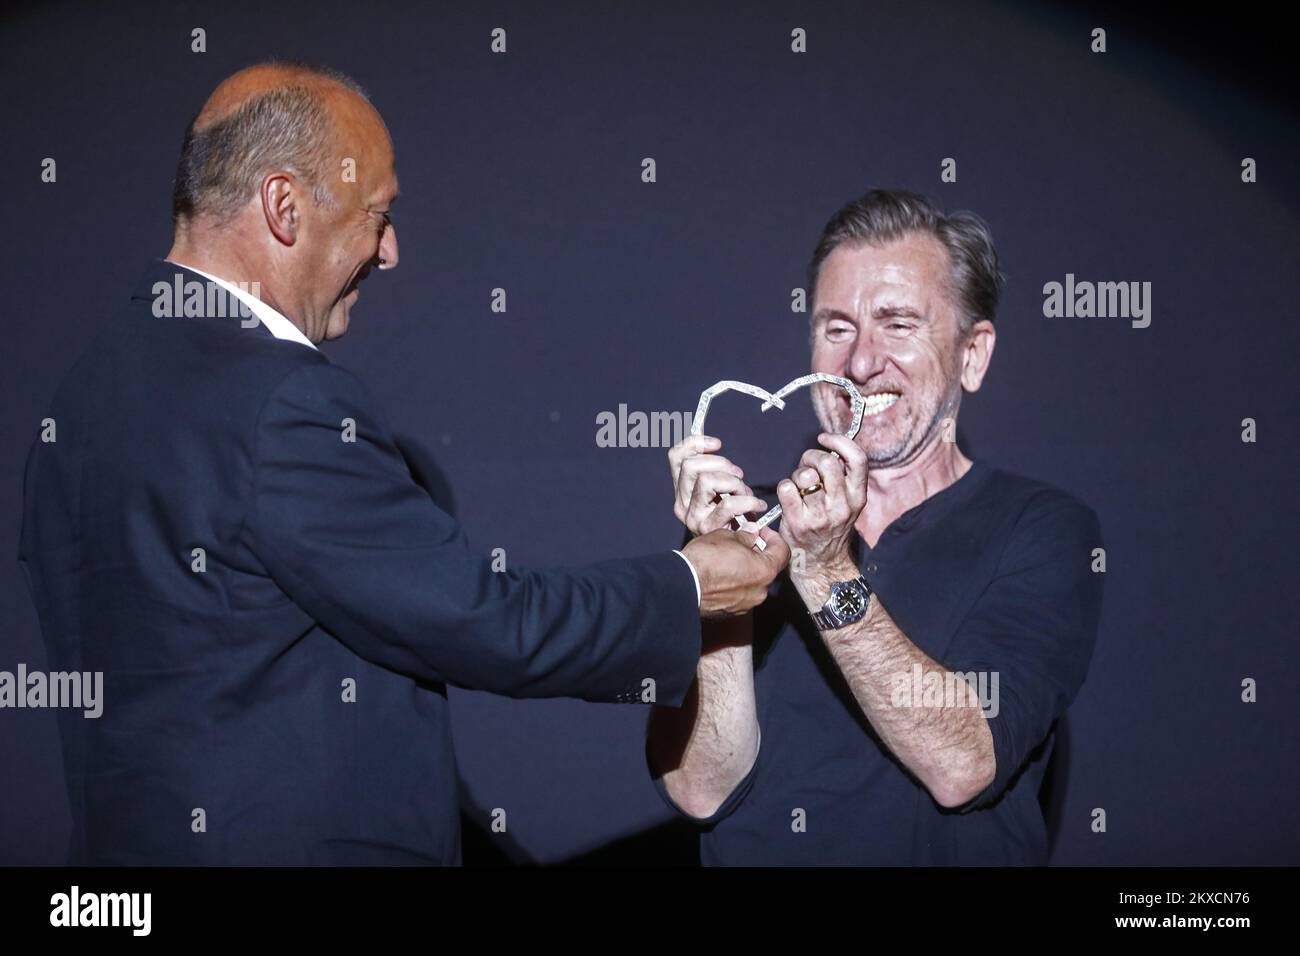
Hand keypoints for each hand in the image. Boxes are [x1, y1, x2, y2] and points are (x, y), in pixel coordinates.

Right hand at [668, 435, 768, 536]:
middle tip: (738, 474)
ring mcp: (692, 515)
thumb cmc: (731, 518)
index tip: (717, 444)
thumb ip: (715, 471)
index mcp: (682, 489)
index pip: (676, 457)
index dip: (695, 443)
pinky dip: (748, 501)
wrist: (729, 557)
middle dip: (721, 464)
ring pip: (706, 480)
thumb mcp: (720, 490)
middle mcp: (681, 502)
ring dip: (733, 483)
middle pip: (691, 466)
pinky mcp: (707, 528)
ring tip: (745, 493)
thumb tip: (713, 445)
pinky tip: (757, 506)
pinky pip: (728, 504)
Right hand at [682, 526, 790, 618]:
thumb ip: (745, 536)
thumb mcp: (726, 537)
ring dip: (745, 571)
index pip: (782, 552)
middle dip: (757, 555)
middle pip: (767, 569)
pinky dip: (733, 585)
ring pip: (752, 583)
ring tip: (727, 559)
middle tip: (743, 543)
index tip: (762, 532)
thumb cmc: (704, 561)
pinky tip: (718, 576)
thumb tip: (751, 534)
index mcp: (765, 570)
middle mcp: (760, 591)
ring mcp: (746, 605)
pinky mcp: (731, 613)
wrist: (681, 587)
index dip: (773, 538)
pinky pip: (739, 595)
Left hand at [776, 432, 867, 583]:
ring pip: (805, 475)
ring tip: (798, 484)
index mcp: (857, 496)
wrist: (821, 562)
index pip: (857, 459)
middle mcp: (842, 505)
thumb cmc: (830, 525)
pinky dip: (784, 487)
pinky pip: (787, 488)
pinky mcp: (799, 522)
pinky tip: (788, 496)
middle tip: (806, 466)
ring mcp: (821, 515)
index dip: (840, 441)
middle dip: (811, 456)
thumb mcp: (847, 503)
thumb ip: (843, 478)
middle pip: (827, 463)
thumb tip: (830, 447)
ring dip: (797, 473)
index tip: (824, 438)